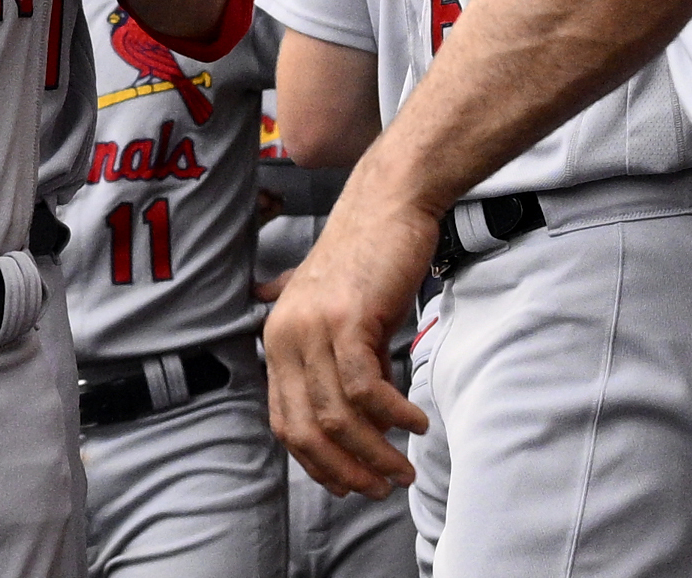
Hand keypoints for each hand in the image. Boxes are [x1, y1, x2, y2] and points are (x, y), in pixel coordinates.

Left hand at [263, 169, 436, 495]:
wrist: (389, 202)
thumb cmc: (367, 257)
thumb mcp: (336, 312)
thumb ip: (332, 358)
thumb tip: (350, 413)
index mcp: (276, 338)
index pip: (284, 422)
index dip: (315, 463)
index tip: (349, 485)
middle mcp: (285, 335)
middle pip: (307, 429)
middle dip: (346, 470)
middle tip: (382, 489)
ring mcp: (314, 326)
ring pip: (338, 416)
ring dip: (375, 453)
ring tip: (404, 469)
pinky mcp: (349, 318)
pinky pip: (366, 389)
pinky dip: (393, 417)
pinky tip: (415, 425)